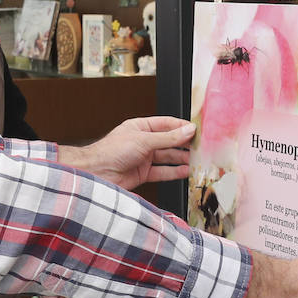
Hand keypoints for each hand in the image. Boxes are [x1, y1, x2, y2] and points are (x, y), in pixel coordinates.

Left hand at [59, 116, 193, 189]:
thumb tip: (187, 130)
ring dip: (182, 159)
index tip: (197, 130)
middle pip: (169, 141)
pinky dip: (174, 172)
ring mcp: (143, 158)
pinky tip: (186, 171)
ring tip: (197, 160)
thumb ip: (168, 138)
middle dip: (184, 144)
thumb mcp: (143, 140)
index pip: (166, 124)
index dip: (182, 127)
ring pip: (167, 157)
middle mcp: (142, 142)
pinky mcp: (143, 174)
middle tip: (201, 147)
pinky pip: (162, 172)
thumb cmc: (111, 151)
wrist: (96, 173)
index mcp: (140, 127)